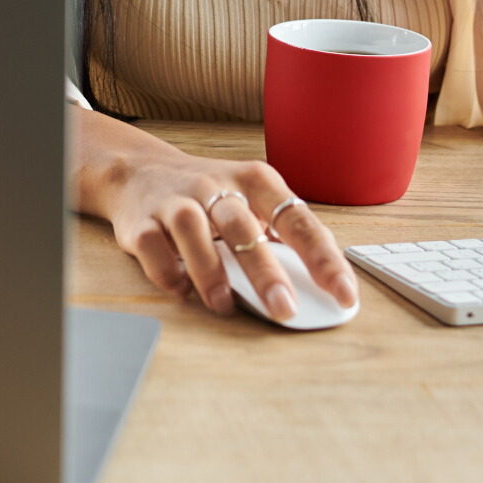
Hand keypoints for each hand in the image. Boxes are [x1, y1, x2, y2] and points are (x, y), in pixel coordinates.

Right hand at [82, 132, 358, 320]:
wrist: (139, 173)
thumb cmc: (210, 196)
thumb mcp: (250, 201)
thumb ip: (278, 236)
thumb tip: (317, 288)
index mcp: (255, 181)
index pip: (297, 219)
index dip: (322, 259)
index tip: (343, 294)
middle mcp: (215, 186)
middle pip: (243, 226)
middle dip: (265, 271)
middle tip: (285, 308)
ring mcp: (175, 201)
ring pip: (193, 231)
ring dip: (211, 273)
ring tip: (226, 306)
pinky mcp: (140, 222)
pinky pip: (153, 248)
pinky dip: (168, 273)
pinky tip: (183, 291)